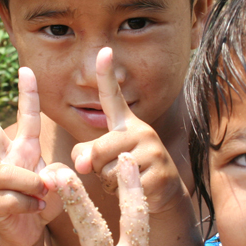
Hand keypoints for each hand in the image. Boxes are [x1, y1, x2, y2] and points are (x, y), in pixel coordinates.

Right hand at [0, 68, 59, 245]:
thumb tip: (48, 179)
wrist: (27, 233)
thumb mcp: (59, 184)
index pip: (28, 117)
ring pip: (8, 173)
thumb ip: (59, 175)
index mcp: (25, 148)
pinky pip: (11, 198)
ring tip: (42, 196)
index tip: (26, 69)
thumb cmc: (43, 202)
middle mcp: (7, 159)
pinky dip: (29, 205)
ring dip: (30, 184)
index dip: (28, 94)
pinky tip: (35, 211)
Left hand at [71, 48, 189, 215]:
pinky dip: (122, 193)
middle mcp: (142, 130)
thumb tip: (82, 163)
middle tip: (110, 169)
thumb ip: (85, 153)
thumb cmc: (126, 171)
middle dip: (96, 165)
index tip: (104, 50)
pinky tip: (136, 189)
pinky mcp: (160, 173)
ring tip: (126, 179)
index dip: (106, 74)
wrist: (164, 194)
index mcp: (126, 123)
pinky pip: (124, 186)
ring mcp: (153, 151)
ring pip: (110, 170)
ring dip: (109, 182)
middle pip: (100, 148)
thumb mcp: (103, 158)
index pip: (112, 96)